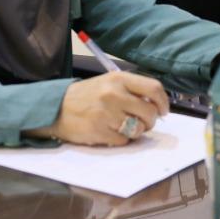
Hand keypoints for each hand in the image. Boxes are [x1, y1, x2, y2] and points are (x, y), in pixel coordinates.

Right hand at [28, 72, 168, 145]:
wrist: (55, 107)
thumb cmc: (87, 95)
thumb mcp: (108, 83)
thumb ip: (131, 90)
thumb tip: (157, 105)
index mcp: (119, 78)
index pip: (153, 88)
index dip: (163, 102)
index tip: (163, 111)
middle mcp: (114, 94)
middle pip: (149, 112)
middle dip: (151, 121)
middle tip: (144, 123)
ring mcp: (106, 113)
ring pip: (138, 129)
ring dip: (137, 131)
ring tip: (125, 127)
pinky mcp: (99, 131)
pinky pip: (123, 140)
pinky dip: (122, 139)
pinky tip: (111, 132)